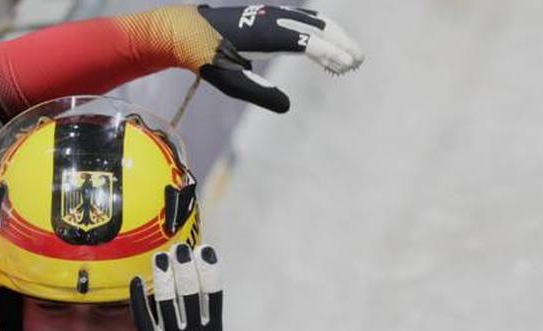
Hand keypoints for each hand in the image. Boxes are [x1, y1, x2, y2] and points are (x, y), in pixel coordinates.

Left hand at [128, 243, 222, 330]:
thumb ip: (201, 328)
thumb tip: (197, 301)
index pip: (212, 298)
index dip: (209, 274)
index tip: (206, 252)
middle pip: (192, 297)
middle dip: (186, 271)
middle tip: (181, 249)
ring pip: (170, 306)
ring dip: (165, 280)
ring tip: (162, 258)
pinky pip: (145, 322)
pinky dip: (140, 301)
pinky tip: (135, 283)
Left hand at [198, 5, 364, 112]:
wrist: (184, 29)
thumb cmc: (204, 56)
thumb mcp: (228, 79)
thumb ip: (258, 92)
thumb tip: (286, 106)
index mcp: (264, 33)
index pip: (306, 42)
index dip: (329, 53)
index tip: (347, 65)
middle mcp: (271, 18)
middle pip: (316, 26)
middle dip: (340, 43)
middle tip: (359, 61)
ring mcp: (271, 13)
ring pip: (312, 20)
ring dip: (333, 36)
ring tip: (349, 56)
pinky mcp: (269, 15)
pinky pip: (302, 20)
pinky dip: (319, 31)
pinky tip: (327, 45)